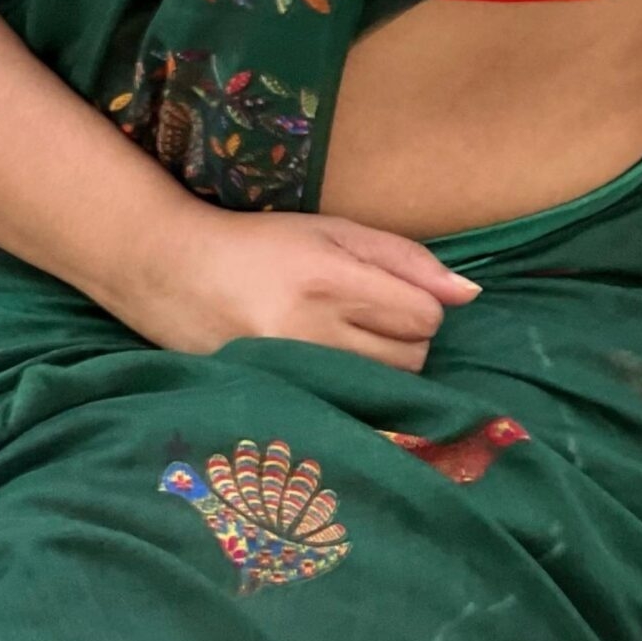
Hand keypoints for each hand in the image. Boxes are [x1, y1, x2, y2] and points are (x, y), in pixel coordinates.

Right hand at [120, 202, 481, 370]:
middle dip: (404, 339)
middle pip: (411, 359)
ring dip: (381, 369)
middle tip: (367, 318)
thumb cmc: (261, 244)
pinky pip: (347, 409)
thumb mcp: (334, 230)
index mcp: (330, 279)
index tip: (392, 296)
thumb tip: (469, 295)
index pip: (423, 317)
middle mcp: (312, 331)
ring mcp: (291, 372)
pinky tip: (330, 372)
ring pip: (384, 390)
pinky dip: (351, 394)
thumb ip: (405, 259)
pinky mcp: (276, 398)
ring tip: (345, 343)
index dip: (420, 305)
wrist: (172, 273)